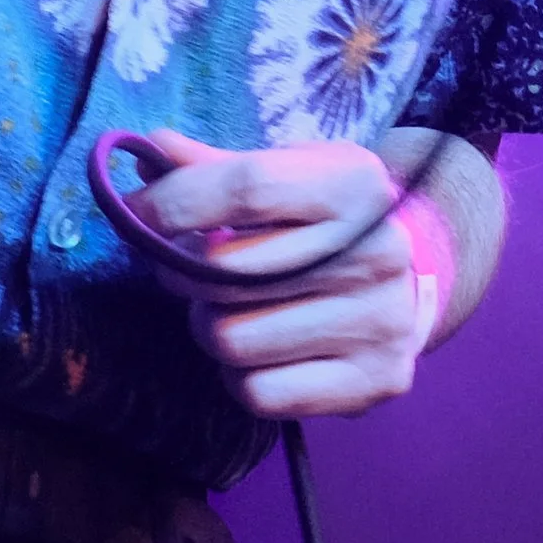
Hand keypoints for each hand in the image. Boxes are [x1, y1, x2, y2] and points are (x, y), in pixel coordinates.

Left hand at [124, 127, 445, 419]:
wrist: (406, 287)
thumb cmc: (326, 222)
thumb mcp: (288, 175)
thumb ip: (217, 166)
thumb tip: (149, 150)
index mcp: (355, 185)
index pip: (247, 189)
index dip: (175, 201)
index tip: (135, 213)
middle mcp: (377, 251)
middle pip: (226, 270)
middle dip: (182, 270)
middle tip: (187, 267)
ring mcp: (380, 322)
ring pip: (233, 339)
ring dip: (209, 326)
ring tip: (230, 309)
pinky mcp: (373, 382)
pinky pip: (259, 392)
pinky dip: (240, 377)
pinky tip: (261, 350)